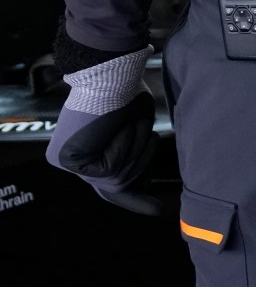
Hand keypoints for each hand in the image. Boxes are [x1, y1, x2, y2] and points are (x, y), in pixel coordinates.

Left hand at [46, 48, 163, 214]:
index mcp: (84, 152)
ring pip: (118, 178)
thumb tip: (144, 186)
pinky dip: (122, 148)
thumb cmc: (125, 94)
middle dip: (139, 159)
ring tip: (123, 123)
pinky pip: (111, 170)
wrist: (110, 76)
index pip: (109, 186)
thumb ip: (135, 159)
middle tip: (136, 128)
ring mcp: (67, 162)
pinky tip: (113, 129)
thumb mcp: (136, 132)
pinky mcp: (69, 160)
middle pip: (120, 184)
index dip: (136, 201)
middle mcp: (71, 160)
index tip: (158, 211)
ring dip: (133, 149)